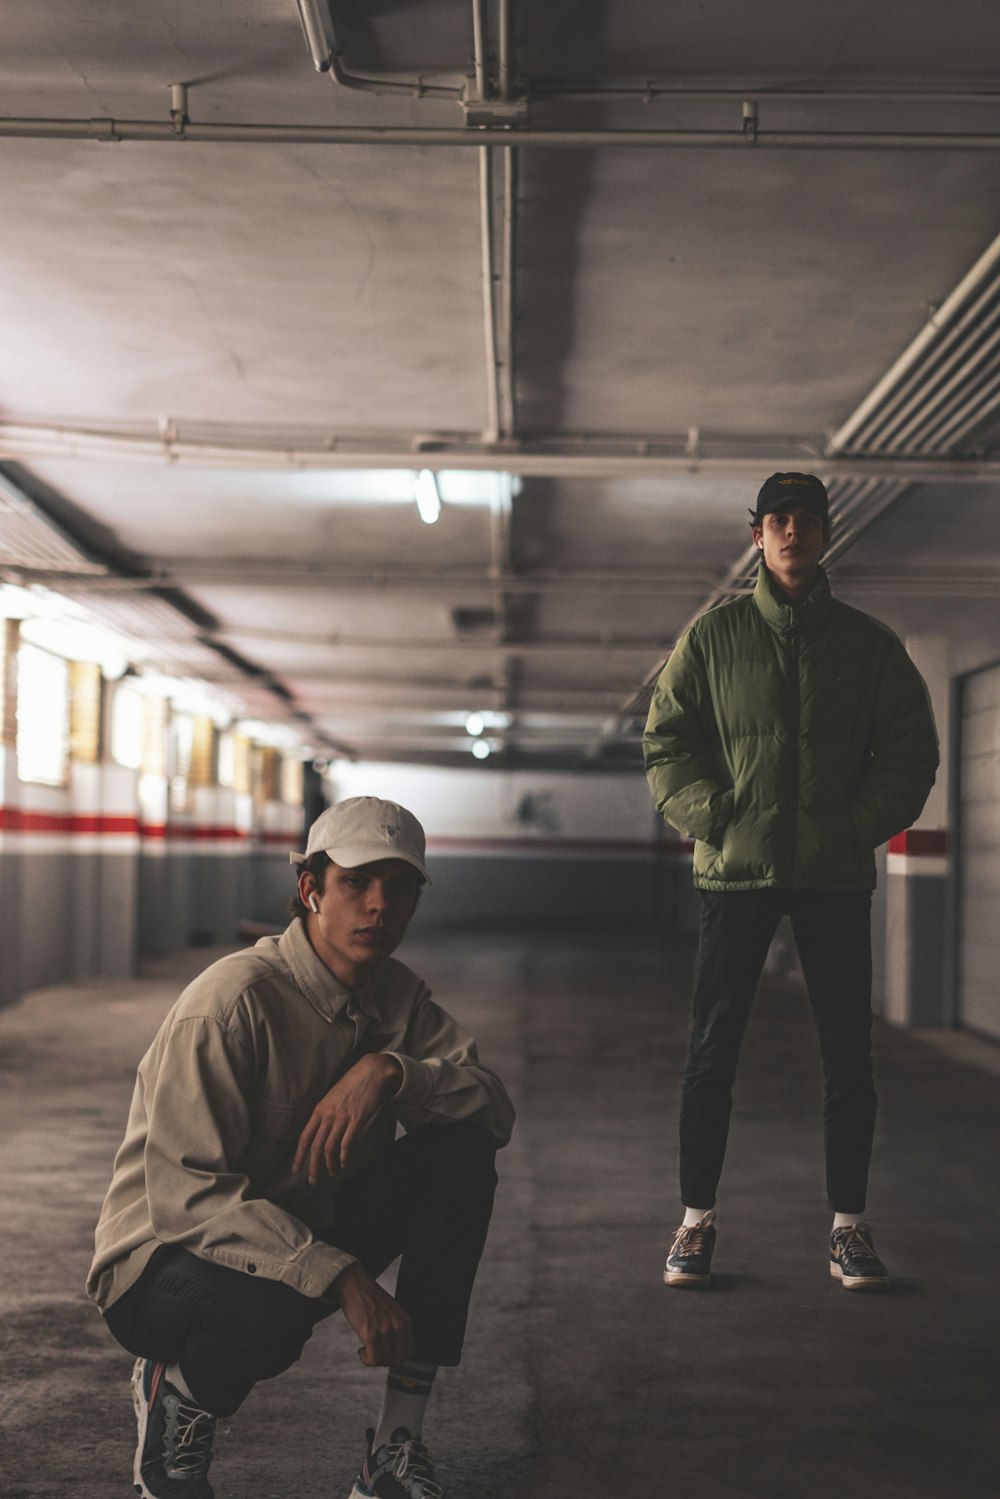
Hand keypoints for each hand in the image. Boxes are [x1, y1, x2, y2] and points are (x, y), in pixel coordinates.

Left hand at [293, 1053, 402, 1182]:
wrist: (371, 1072)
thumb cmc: (353, 1084)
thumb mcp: (332, 1097)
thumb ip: (325, 1113)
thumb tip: (320, 1132)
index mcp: (319, 1109)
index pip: (304, 1137)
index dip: (299, 1156)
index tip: (296, 1170)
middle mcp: (328, 1115)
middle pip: (316, 1147)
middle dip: (312, 1167)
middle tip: (312, 1181)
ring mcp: (342, 1117)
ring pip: (330, 1148)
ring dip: (329, 1165)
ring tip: (331, 1173)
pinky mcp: (357, 1120)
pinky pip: (347, 1144)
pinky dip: (344, 1157)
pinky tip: (344, 1163)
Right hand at [330, 1262, 412, 1366]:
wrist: (354, 1285)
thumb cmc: (371, 1299)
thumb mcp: (393, 1311)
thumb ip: (398, 1328)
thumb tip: (397, 1353)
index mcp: (406, 1321)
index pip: (407, 1352)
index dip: (394, 1357)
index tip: (384, 1352)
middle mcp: (398, 1326)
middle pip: (397, 1360)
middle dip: (385, 1361)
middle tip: (374, 1352)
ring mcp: (384, 1330)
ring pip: (385, 1361)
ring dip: (374, 1360)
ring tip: (366, 1349)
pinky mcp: (369, 1334)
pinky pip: (373, 1359)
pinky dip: (366, 1360)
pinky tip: (360, 1350)